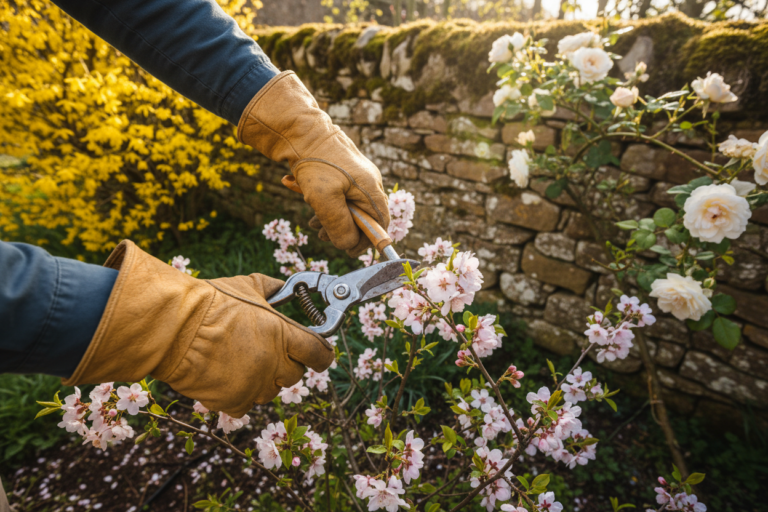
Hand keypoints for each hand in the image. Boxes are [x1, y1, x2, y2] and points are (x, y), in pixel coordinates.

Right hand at [64, 240, 333, 417]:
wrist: (174, 327)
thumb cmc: (210, 302)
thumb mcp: (248, 286)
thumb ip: (273, 289)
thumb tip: (287, 287)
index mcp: (284, 335)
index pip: (319, 353)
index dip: (321, 354)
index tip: (319, 354)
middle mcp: (274, 363)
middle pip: (295, 375)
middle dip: (285, 365)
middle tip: (267, 353)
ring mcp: (255, 385)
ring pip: (270, 391)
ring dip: (262, 380)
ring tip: (239, 361)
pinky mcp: (233, 401)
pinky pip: (245, 405)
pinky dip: (239, 395)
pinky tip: (225, 378)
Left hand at [238, 71, 389, 256]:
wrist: (298, 128)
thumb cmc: (314, 162)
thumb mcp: (325, 200)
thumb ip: (339, 226)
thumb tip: (347, 245)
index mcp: (370, 188)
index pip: (380, 223)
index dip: (366, 240)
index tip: (347, 250)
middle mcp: (367, 181)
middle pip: (363, 216)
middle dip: (343, 230)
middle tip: (321, 235)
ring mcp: (354, 174)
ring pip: (348, 206)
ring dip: (330, 218)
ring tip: (311, 223)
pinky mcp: (340, 170)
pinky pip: (336, 192)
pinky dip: (322, 201)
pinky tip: (302, 194)